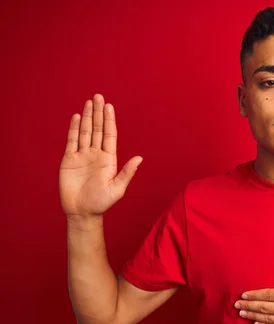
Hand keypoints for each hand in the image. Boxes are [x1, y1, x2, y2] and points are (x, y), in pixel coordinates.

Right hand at [59, 94, 142, 217]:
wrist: (82, 212)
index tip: (109, 106)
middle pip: (97, 129)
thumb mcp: (118, 188)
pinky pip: (72, 141)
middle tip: (98, 96)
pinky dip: (74, 129)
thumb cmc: (102, 202)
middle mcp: (96, 154)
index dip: (109, 120)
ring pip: (85, 132)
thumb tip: (140, 159)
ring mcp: (82, 156)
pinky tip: (77, 117)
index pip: (110, 135)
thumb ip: (127, 173)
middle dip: (98, 113)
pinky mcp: (69, 160)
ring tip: (89, 102)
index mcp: (109, 159)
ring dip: (87, 117)